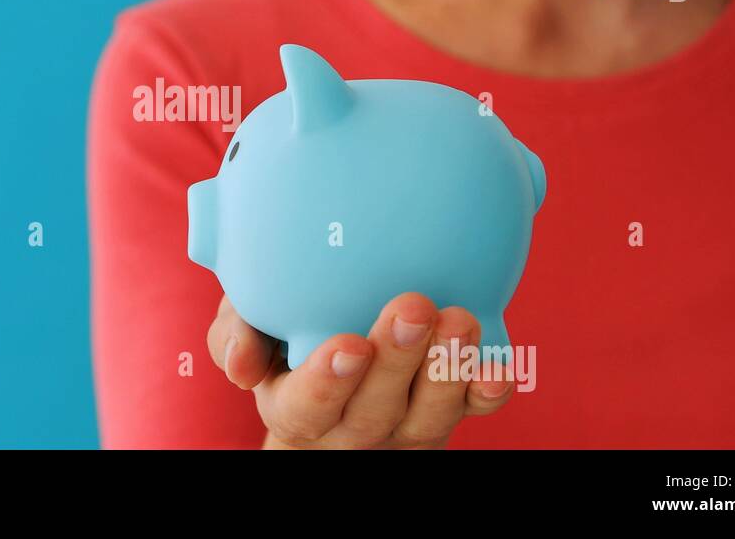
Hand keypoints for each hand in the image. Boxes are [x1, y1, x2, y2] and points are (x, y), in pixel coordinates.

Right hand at [207, 293, 512, 448]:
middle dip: (397, 360)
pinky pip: (472, 411)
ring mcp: (404, 424)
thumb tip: (240, 367)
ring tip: (457, 320)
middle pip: (375, 410)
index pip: (308, 408)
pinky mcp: (445, 411)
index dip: (329, 382)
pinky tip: (498, 364)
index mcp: (295, 409)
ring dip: (446, 369)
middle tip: (412, 307)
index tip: (349, 344)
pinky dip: (486, 390)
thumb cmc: (285, 335)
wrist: (334, 354)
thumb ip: (236, 334)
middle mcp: (352, 427)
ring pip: (429, 415)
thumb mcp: (250, 327)